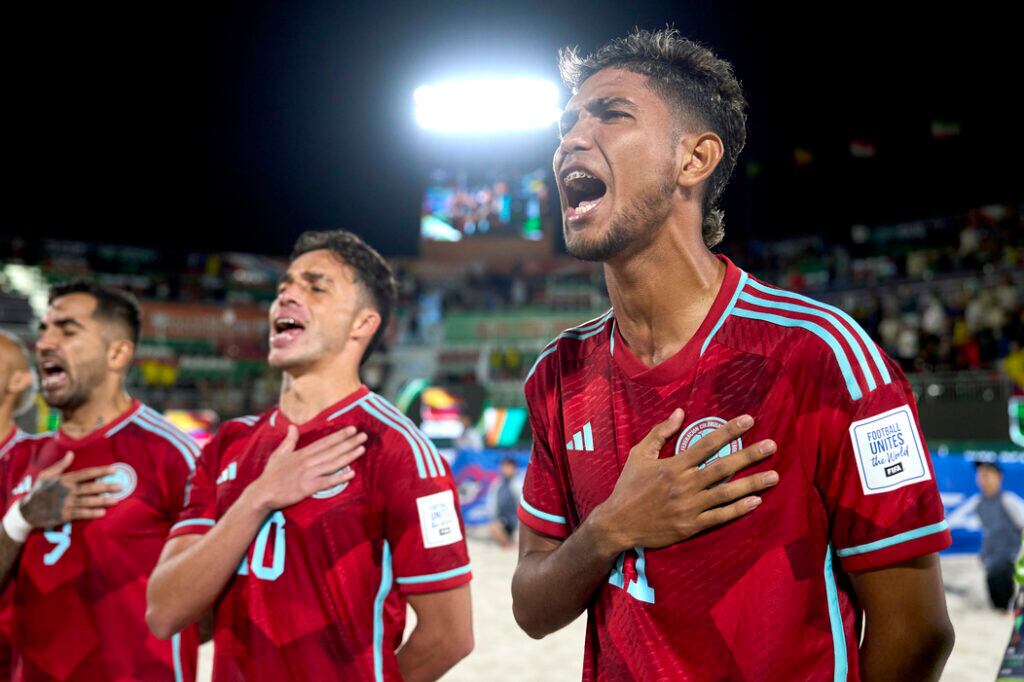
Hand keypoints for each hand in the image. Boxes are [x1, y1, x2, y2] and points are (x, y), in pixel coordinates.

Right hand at [20, 452, 122, 526]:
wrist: (27, 511)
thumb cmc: (38, 491)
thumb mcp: (46, 475)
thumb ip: (60, 465)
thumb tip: (71, 454)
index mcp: (64, 479)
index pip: (86, 473)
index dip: (101, 471)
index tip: (114, 469)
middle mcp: (67, 491)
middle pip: (91, 488)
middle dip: (107, 487)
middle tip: (121, 486)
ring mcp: (66, 503)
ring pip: (89, 501)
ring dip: (103, 501)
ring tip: (117, 500)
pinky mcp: (64, 515)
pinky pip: (81, 514)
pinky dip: (92, 513)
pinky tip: (103, 512)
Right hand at [248, 425, 366, 511]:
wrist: (263, 493)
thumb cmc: (271, 475)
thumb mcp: (278, 454)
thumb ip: (289, 441)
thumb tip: (292, 426)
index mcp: (302, 453)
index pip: (325, 442)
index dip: (339, 435)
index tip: (352, 429)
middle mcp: (308, 461)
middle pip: (332, 450)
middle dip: (349, 442)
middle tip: (363, 436)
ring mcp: (309, 474)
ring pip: (333, 463)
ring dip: (348, 456)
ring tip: (362, 449)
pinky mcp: (308, 487)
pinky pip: (327, 482)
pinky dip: (340, 478)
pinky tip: (352, 474)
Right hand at [593, 409, 777, 552]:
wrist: (617, 523)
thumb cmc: (628, 487)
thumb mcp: (639, 455)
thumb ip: (660, 433)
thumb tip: (679, 412)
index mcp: (673, 466)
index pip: (706, 444)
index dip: (728, 431)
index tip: (748, 421)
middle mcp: (684, 484)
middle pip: (723, 467)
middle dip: (749, 455)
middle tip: (772, 446)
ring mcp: (689, 506)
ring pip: (726, 493)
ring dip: (752, 484)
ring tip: (774, 476)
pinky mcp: (691, 526)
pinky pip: (720, 517)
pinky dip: (738, 509)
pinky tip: (756, 501)